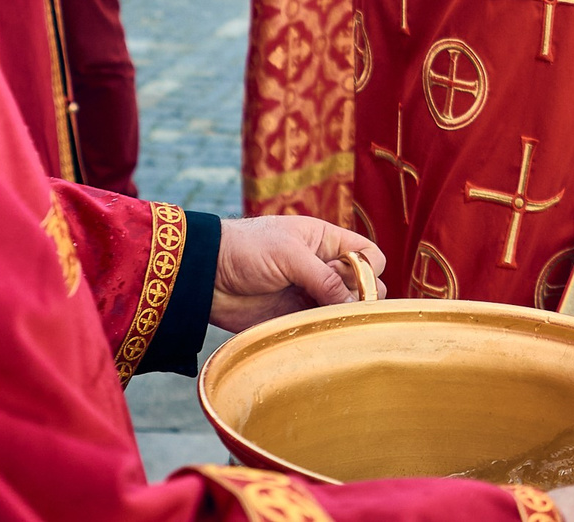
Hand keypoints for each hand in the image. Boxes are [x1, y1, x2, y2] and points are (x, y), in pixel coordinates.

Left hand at [209, 216, 383, 331]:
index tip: (350, 280)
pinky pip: (320, 327)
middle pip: (361, 286)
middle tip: (337, 304)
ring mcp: (309, 293)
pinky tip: (317, 332)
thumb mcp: (289, 254)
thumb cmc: (247, 249)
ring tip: (325, 320)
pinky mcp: (294, 317)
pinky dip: (324, 332)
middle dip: (358, 297)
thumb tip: (354, 304)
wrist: (205, 276)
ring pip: (343, 309)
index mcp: (326, 241)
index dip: (367, 270)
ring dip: (341, 317)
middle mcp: (322, 267)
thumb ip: (324, 277)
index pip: (368, 256)